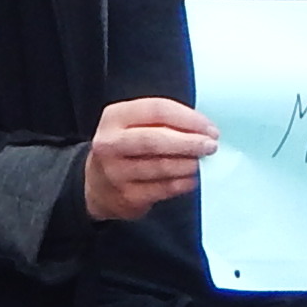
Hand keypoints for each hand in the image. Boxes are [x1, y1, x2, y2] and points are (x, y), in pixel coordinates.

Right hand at [83, 95, 214, 222]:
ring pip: (161, 166)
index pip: (157, 110)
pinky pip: (163, 189)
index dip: (188, 118)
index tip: (209, 127)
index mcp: (114, 117)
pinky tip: (192, 178)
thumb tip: (203, 129)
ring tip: (202, 162)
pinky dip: (183, 183)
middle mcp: (110, 143)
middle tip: (210, 146)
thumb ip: (162, 122)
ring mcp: (116, 172)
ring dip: (188, 164)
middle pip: (156, 139)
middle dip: (189, 142)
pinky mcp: (127, 196)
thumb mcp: (133, 125)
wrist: (96, 186)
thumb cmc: (126, 149)